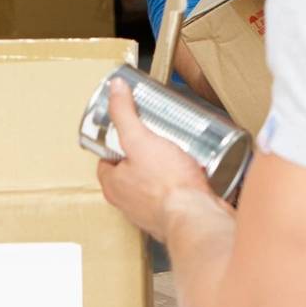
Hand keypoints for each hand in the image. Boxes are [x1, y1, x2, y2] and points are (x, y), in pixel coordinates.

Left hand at [96, 79, 213, 241]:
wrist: (198, 217)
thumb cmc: (167, 185)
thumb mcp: (140, 139)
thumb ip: (125, 114)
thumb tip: (115, 89)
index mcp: (114, 185)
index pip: (107, 160)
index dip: (116, 142)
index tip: (128, 129)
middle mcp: (129, 202)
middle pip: (131, 170)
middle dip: (143, 153)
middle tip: (155, 135)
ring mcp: (152, 212)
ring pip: (153, 183)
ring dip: (163, 168)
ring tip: (176, 148)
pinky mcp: (175, 215)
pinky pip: (174, 194)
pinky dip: (181, 182)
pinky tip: (194, 169)